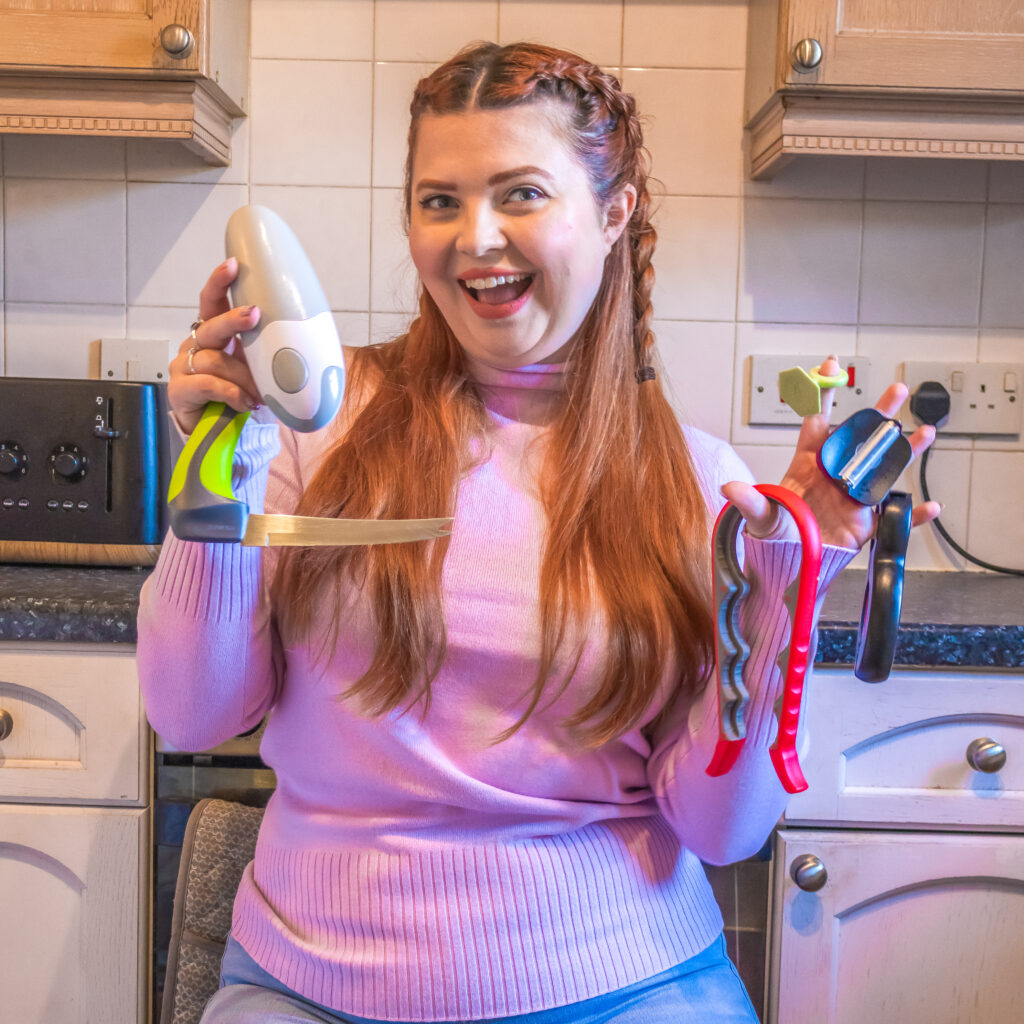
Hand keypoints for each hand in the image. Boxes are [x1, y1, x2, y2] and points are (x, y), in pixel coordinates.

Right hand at [167, 258, 262, 432]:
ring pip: (215, 360)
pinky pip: (208, 384)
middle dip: (234, 319)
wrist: (224, 432)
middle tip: (254, 314)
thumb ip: (272, 354)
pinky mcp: (180, 390)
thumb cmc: (243, 395)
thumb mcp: (260, 370)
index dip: (220, 282)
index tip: (232, 265)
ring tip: (260, 392)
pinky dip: (232, 393)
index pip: (212, 301)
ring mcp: (185, 367)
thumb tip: (308, 342)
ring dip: (244, 376)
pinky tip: (247, 402)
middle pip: (212, 325)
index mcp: (216, 334)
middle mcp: (197, 346)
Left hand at [722, 356, 941, 548]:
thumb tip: (729, 486)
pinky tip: (932, 505)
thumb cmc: (775, 533)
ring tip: (926, 431)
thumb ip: (749, 500)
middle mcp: (835, 475)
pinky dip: (915, 514)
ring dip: (906, 452)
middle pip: (861, 438)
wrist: (789, 562)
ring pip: (886, 469)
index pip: (817, 423)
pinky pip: (896, 517)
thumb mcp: (760, 515)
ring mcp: (853, 498)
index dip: (824, 394)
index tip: (830, 364)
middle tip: (897, 389)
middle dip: (879, 413)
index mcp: (808, 465)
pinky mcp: (866, 525)